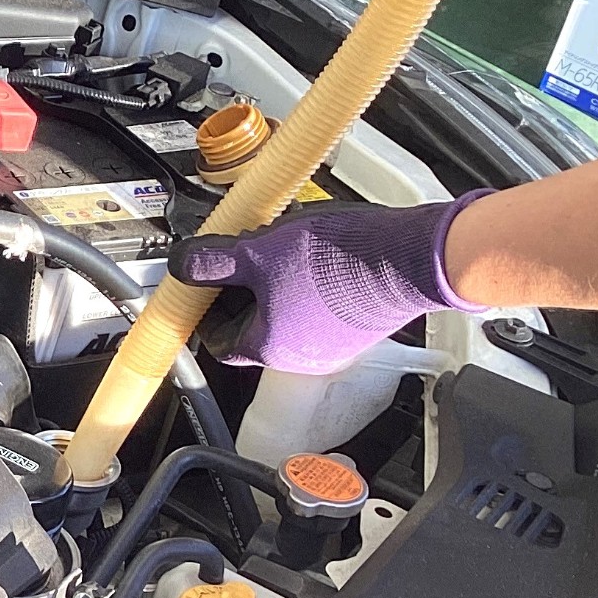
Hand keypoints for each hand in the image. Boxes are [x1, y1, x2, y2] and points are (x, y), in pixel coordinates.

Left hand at [167, 193, 488, 374]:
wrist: (415, 256)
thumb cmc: (341, 260)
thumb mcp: (259, 250)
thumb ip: (213, 261)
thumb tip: (182, 265)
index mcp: (270, 348)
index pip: (219, 340)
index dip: (205, 309)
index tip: (202, 284)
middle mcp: (302, 356)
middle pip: (254, 324)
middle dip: (243, 287)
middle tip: (242, 252)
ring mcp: (335, 341)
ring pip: (287, 310)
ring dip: (275, 278)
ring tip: (279, 242)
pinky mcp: (359, 322)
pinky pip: (319, 302)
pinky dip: (307, 278)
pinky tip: (315, 247)